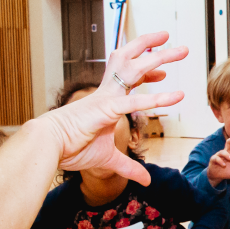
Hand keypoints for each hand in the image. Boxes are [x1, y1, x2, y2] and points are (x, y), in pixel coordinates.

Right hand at [40, 31, 187, 185]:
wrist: (48, 146)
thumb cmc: (72, 148)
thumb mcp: (109, 159)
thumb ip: (129, 168)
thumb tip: (146, 180)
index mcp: (106, 99)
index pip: (131, 77)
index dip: (148, 72)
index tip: (163, 73)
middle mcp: (107, 92)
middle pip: (135, 63)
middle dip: (157, 52)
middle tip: (181, 48)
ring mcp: (106, 97)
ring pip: (136, 69)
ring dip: (159, 58)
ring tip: (181, 50)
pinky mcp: (105, 109)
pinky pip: (134, 102)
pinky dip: (156, 98)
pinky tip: (176, 96)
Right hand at [207, 134, 229, 186]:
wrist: (216, 175)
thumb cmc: (227, 171)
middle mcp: (226, 152)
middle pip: (229, 142)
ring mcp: (219, 155)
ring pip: (222, 151)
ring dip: (227, 155)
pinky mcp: (213, 160)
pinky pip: (216, 158)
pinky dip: (220, 161)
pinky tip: (224, 165)